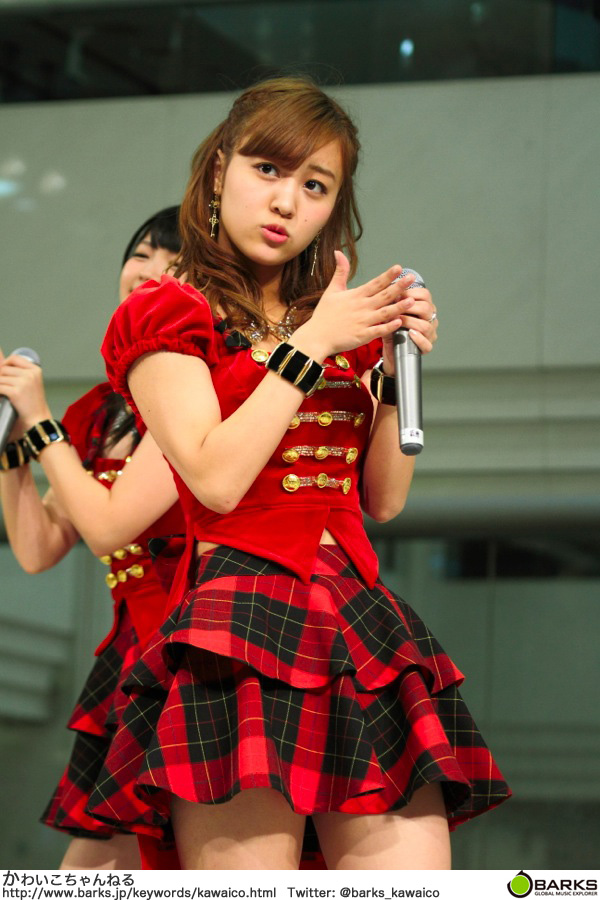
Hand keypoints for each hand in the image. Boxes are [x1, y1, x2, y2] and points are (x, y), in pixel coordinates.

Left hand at [0, 349, 50, 432]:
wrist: (38, 419)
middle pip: (5, 368)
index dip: (5, 363)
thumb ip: (19, 372)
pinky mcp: (16, 392)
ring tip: (4, 393)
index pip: (14, 358)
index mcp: (35, 370)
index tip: (3, 372)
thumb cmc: (33, 403)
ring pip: (0, 378)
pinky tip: (2, 397)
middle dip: (1, 377)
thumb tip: (0, 363)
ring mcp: (24, 383)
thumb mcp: (31, 383)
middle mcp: (30, 374)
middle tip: (5, 387)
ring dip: (0, 385)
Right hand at [293, 252, 418, 359]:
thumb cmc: (324, 315)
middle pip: (384, 295)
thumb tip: (338, 252)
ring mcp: (363, 322)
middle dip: (399, 286)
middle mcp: (361, 307)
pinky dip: (389, 326)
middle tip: (412, 278)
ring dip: (398, 306)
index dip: (388, 275)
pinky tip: (399, 322)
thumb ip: (340, 272)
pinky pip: (378, 331)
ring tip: (412, 300)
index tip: (399, 267)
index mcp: (355, 295)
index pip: (375, 283)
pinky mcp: (362, 336)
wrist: (317, 337)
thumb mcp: (332, 290)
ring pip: (384, 313)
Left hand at [381, 277, 437, 372]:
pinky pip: (426, 344)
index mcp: (424, 307)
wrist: (391, 352)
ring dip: (410, 321)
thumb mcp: (390, 315)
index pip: (424, 295)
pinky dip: (418, 338)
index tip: (398, 293)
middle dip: (410, 306)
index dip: (411, 292)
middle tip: (396, 307)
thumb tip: (387, 291)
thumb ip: (391, 305)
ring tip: (399, 320)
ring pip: (426, 326)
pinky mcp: (426, 348)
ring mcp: (430, 334)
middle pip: (427, 308)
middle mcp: (430, 319)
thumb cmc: (392, 331)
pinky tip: (410, 333)